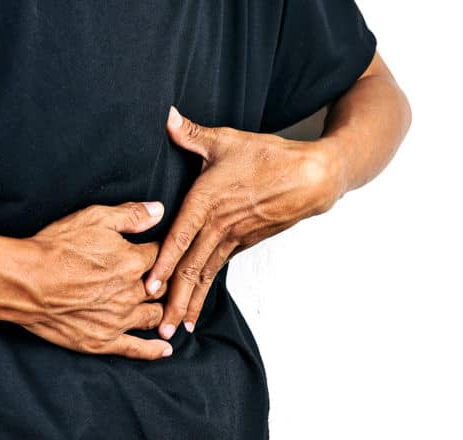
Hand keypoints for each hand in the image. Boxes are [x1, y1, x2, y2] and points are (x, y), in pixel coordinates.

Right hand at [19, 201, 172, 359]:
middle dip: (165, 282)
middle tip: (166, 279)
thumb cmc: (56, 247)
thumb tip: (160, 211)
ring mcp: (119, 319)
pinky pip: (136, 349)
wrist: (24, 282)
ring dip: (162, 310)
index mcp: (134, 261)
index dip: (163, 252)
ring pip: (154, 315)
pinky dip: (154, 350)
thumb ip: (131, 215)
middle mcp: (132, 292)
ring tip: (166, 309)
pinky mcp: (103, 340)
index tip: (161, 251)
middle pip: (162, 287)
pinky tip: (166, 350)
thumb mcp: (94, 218)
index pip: (162, 255)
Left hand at [145, 106, 340, 338]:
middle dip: (175, 301)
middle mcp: (218, 225)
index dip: (162, 263)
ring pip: (207, 274)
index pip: (180, 237)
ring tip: (179, 328)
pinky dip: (208, 287)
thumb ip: (191, 133)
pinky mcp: (246, 241)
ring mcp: (234, 237)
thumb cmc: (270, 157)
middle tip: (160, 329)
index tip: (149, 287)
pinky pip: (220, 267)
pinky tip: (199, 302)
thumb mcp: (227, 140)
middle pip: (192, 267)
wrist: (313, 178)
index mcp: (207, 201)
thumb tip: (164, 115)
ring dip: (192, 302)